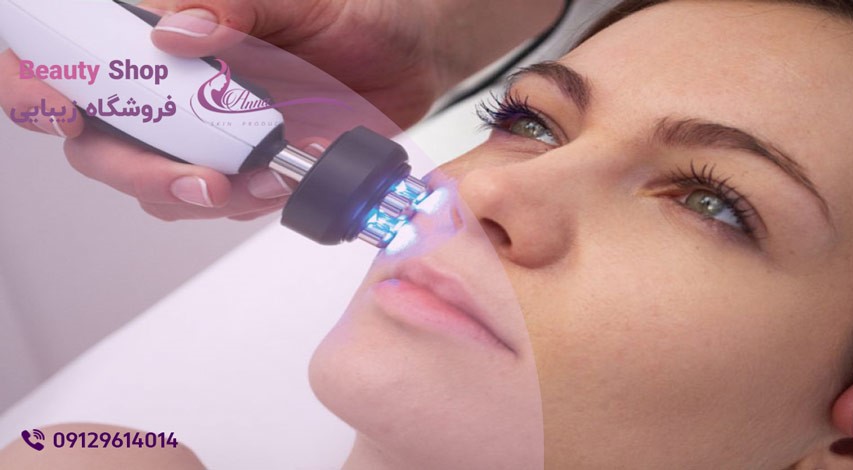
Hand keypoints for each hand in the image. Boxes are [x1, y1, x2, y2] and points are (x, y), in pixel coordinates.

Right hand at [0, 0, 446, 220]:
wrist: (415, 51)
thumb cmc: (360, 8)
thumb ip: (240, 5)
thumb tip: (176, 30)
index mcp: (169, 31)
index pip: (75, 53)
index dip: (41, 83)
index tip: (65, 109)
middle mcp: (175, 82)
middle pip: (100, 137)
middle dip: (136, 168)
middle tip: (198, 178)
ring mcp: (207, 127)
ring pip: (153, 180)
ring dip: (195, 194)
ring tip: (260, 181)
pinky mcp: (245, 161)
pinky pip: (214, 200)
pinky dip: (238, 205)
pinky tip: (276, 185)